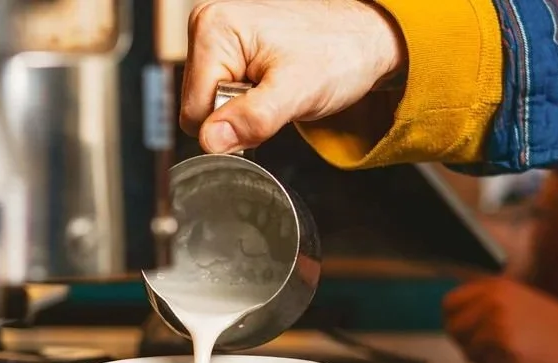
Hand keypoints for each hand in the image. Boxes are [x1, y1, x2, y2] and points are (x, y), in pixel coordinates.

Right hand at [180, 0, 405, 153]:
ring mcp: (215, 41)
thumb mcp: (298, 92)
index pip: (195, 111)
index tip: (265, 108)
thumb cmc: (339, 54)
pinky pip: (220, 100)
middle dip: (236, 118)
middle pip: (198, 110)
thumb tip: (212, 140)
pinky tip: (268, 89)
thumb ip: (253, 117)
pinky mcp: (226, 54)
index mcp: (213, 28)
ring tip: (274, 91)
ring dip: (242, 113)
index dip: (230, 124)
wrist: (362, 43)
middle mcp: (207, 28)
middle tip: (273, 99)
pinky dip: (245, 106)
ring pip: (209, 109)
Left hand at [443, 278, 557, 362]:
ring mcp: (498, 323)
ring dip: (480, 356)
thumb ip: (484, 305)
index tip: (464, 330)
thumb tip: (453, 320)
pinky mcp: (505, 346)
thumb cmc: (555, 327)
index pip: (449, 303)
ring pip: (466, 348)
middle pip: (452, 327)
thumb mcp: (517, 300)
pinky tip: (515, 359)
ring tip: (507, 351)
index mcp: (495, 287)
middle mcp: (493, 301)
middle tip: (487, 347)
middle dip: (465, 341)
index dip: (453, 320)